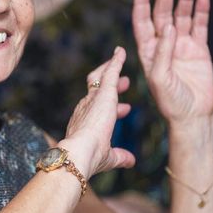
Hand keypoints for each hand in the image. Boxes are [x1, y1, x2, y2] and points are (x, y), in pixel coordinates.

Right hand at [61, 47, 135, 177]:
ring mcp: (93, 99)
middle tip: (126, 83)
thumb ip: (120, 156)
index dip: (114, 109)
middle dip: (111, 85)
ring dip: (110, 69)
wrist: (80, 152)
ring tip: (119, 60)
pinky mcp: (103, 93)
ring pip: (99, 77)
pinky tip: (121, 52)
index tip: (126, 109)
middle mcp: (85, 107)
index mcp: (86, 122)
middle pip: (97, 90)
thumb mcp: (109, 156)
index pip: (99, 110)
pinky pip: (110, 72)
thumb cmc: (90, 158)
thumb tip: (131, 160)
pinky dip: (116, 61)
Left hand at [132, 0, 212, 123]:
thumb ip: (163, 53)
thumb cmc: (170, 102)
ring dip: (184, 0)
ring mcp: (182, 46)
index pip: (142, 21)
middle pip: (162, 14)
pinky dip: (201, 12)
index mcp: (148, 52)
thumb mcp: (160, 78)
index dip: (141, 2)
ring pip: (182, 17)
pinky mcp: (199, 50)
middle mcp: (163, 45)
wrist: (192, 115)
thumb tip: (168, 27)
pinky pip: (200, 26)